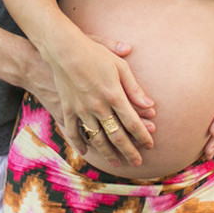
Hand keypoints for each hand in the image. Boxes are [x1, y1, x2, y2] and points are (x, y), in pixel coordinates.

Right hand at [42, 34, 155, 167]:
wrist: (63, 49)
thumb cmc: (94, 53)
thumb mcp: (119, 65)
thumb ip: (134, 87)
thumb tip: (150, 105)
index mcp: (114, 94)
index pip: (132, 122)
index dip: (143, 135)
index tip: (150, 145)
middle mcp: (98, 106)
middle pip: (117, 135)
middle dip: (129, 151)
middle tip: (138, 162)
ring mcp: (81, 110)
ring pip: (97, 138)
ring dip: (109, 153)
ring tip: (117, 163)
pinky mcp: (67, 109)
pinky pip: (73, 132)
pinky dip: (80, 144)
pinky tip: (87, 153)